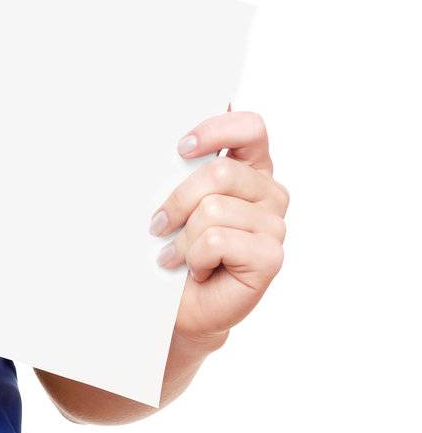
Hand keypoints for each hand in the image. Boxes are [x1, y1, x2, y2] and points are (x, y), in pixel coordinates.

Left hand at [149, 107, 288, 346]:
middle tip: (159, 224)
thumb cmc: (176, 246)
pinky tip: (197, 269)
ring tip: (178, 254)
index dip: (216, 130)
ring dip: (183, 237)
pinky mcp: (271, 256)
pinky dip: (195, 257)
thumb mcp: (175, 197)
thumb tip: (174, 141)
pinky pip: (218, 240)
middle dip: (178, 200)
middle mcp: (268, 192)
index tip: (181, 149)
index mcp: (251, 166)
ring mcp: (274, 225)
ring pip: (213, 209)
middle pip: (221, 173)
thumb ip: (183, 165)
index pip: (250, 127)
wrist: (179, 304)